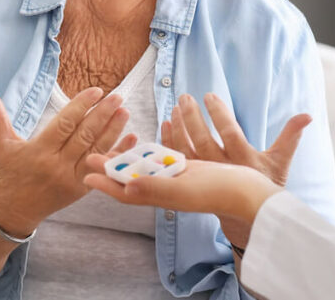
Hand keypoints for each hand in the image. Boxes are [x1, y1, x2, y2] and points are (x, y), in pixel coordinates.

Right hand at [0, 88, 135, 236]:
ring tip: (124, 111)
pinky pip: (103, 168)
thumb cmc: (6, 174)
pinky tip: (131, 139)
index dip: (82, 106)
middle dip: (103, 115)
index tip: (96, 91)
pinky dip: (118, 154)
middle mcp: (57, 166)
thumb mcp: (0, 145)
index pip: (65, 124)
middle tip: (117, 96)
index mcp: (39, 151)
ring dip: (113, 131)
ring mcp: (72, 179)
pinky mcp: (81, 189)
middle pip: (85, 136)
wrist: (11, 211)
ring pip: (96, 151)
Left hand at [83, 156, 281, 224]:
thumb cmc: (218, 191)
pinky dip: (154, 149)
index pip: (125, 192)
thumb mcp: (183, 188)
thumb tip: (124, 189)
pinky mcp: (189, 171)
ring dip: (131, 157)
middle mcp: (166, 190)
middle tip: (93, 152)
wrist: (249, 192)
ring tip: (116, 144)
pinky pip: (165, 159)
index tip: (86, 173)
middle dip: (113, 167)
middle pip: (132, 179)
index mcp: (161, 196)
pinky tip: (151, 137)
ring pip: (147, 168)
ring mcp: (177, 180)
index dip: (105, 183)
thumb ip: (154, 188)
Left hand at [165, 93, 310, 185]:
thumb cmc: (265, 184)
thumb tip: (307, 115)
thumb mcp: (280, 162)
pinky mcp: (194, 181)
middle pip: (204, 142)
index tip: (209, 96)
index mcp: (245, 163)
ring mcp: (207, 177)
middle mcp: (224, 170)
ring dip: (179, 128)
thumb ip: (291, 137)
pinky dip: (170, 142)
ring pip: (188, 151)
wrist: (247, 216)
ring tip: (175, 107)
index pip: (230, 134)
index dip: (219, 115)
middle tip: (185, 97)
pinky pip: (178, 160)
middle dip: (193, 119)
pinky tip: (166, 124)